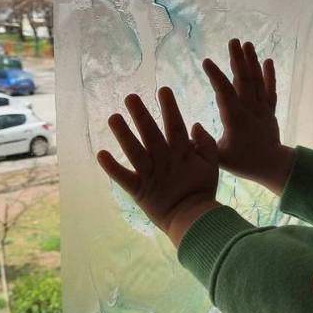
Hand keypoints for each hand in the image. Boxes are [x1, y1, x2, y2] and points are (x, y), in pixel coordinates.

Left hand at [96, 88, 220, 245]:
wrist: (195, 222)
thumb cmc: (202, 192)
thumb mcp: (212, 166)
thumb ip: (206, 144)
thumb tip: (195, 124)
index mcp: (182, 153)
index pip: (175, 125)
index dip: (170, 108)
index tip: (163, 90)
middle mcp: (165, 161)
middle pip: (151, 134)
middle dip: (141, 114)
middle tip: (130, 97)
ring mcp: (151, 175)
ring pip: (135, 151)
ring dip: (123, 134)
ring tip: (113, 117)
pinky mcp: (139, 190)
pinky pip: (124, 178)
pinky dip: (112, 167)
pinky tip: (100, 153)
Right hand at [203, 38, 293, 194]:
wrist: (272, 166)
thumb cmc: (242, 162)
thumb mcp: (219, 157)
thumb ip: (203, 144)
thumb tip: (190, 129)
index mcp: (235, 119)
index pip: (224, 93)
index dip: (216, 76)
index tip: (206, 61)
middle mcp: (249, 109)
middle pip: (243, 80)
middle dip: (238, 59)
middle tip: (232, 41)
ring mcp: (261, 108)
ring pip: (257, 81)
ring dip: (252, 61)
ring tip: (247, 44)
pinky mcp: (269, 110)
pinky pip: (270, 89)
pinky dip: (270, 75)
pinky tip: (267, 61)